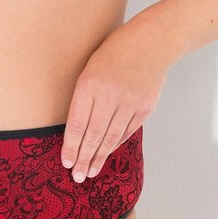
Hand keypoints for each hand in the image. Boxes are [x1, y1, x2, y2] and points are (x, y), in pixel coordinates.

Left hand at [61, 18, 171, 183]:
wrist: (152, 42)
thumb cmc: (115, 52)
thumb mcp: (91, 68)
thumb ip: (84, 97)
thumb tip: (76, 131)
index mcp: (89, 83)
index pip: (76, 124)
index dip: (71, 147)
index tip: (65, 163)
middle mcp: (110, 95)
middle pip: (93, 136)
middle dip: (83, 159)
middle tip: (77, 177)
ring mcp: (130, 102)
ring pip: (111, 138)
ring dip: (99, 157)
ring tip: (91, 172)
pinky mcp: (145, 108)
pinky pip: (127, 131)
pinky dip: (116, 143)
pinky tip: (107, 153)